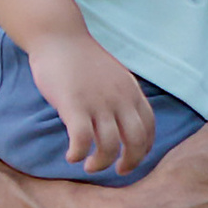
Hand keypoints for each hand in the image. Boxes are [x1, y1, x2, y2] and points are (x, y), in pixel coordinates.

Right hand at [27, 29, 155, 176]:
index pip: (148, 128)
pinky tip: (71, 156)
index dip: (144, 149)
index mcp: (131, 92)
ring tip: (90, 166)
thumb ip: (122, 97)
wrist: (59, 36)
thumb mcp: (114, 76)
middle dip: (130, 162)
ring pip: (109, 146)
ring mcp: (97, 102)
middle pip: (136, 142)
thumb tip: (123, 122)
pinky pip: (82, 140)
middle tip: (118, 171)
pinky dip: (78, 154)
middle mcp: (119, 99)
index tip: (132, 158)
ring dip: (101, 164)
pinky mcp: (74, 105)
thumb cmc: (83, 59)